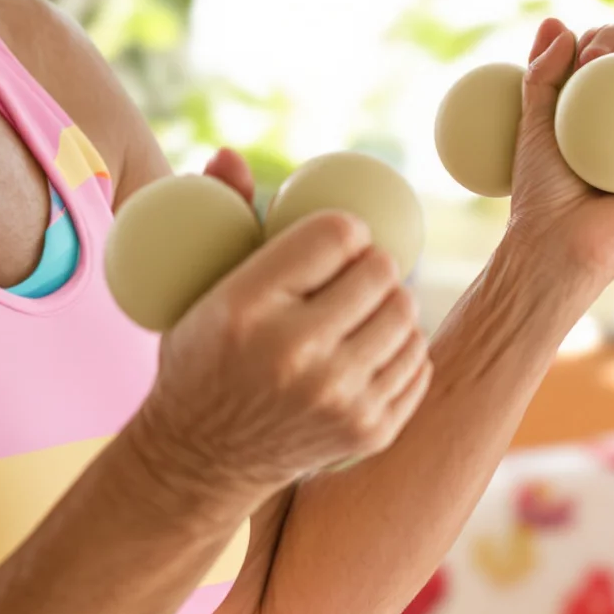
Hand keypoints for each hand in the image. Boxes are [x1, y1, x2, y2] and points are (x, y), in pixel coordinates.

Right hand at [124, 147, 432, 506]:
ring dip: (389, 304)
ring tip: (356, 313)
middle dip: (369, 264)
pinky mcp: (369, 431)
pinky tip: (366, 351)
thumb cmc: (199, 356)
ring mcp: (338, 399)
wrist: (200, 459)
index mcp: (247, 308)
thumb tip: (232, 154)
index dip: (340, 230)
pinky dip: (399, 350)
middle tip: (348, 276)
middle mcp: (295, 354)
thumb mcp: (196, 286)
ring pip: (408, 314)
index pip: (336, 233)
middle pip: (380, 270)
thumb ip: (223, 216)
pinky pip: (417, 363)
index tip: (328, 244)